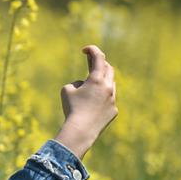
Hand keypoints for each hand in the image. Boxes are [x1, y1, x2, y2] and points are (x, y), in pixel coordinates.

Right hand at [55, 45, 117, 159]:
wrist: (81, 130)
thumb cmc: (71, 108)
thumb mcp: (67, 90)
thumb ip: (77, 83)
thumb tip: (84, 86)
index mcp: (96, 79)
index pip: (98, 58)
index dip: (92, 50)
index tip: (85, 49)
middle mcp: (108, 87)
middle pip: (108, 69)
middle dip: (100, 64)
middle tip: (92, 62)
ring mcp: (112, 99)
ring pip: (111, 84)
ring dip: (102, 81)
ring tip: (94, 81)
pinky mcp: (113, 110)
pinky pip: (109, 99)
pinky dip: (102, 97)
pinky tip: (94, 103)